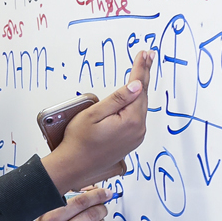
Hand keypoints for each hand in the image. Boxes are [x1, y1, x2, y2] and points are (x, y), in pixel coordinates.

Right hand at [42, 50, 151, 192]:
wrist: (74, 166)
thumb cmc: (78, 142)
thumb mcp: (93, 115)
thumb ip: (116, 99)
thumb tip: (136, 86)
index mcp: (131, 121)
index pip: (139, 88)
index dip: (141, 69)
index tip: (144, 54)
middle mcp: (138, 130)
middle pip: (142, 97)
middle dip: (143, 75)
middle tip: (147, 56)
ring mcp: (136, 137)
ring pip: (140, 107)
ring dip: (140, 90)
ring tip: (142, 71)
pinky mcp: (131, 141)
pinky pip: (136, 118)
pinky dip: (135, 104)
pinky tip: (133, 97)